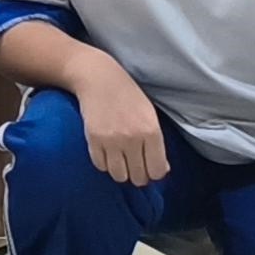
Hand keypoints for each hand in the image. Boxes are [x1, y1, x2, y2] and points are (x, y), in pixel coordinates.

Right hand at [70, 59, 169, 186]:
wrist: (98, 78)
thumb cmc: (128, 96)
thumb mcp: (150, 116)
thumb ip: (157, 144)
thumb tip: (161, 171)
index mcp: (151, 131)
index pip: (157, 171)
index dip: (154, 173)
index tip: (149, 167)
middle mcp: (132, 138)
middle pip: (138, 177)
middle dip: (138, 175)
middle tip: (134, 165)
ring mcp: (111, 140)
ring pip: (119, 176)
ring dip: (121, 171)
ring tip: (120, 160)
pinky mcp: (93, 140)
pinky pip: (100, 166)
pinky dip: (104, 163)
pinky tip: (107, 152)